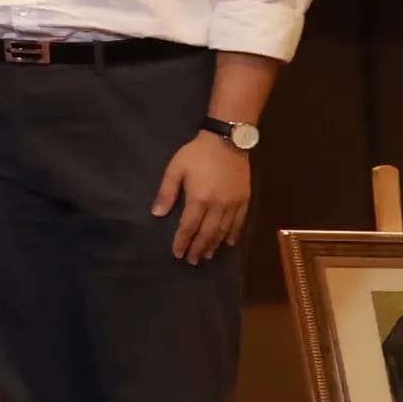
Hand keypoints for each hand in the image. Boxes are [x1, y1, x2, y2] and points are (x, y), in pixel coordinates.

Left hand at [153, 132, 253, 264]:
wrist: (227, 141)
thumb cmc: (196, 154)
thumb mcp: (175, 170)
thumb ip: (166, 193)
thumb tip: (157, 214)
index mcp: (199, 199)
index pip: (189, 226)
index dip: (182, 241)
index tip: (177, 253)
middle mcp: (218, 205)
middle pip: (207, 233)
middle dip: (198, 248)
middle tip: (191, 260)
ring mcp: (233, 203)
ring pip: (224, 230)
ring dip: (215, 244)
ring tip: (207, 255)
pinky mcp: (245, 199)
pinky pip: (240, 221)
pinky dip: (234, 234)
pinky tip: (229, 242)